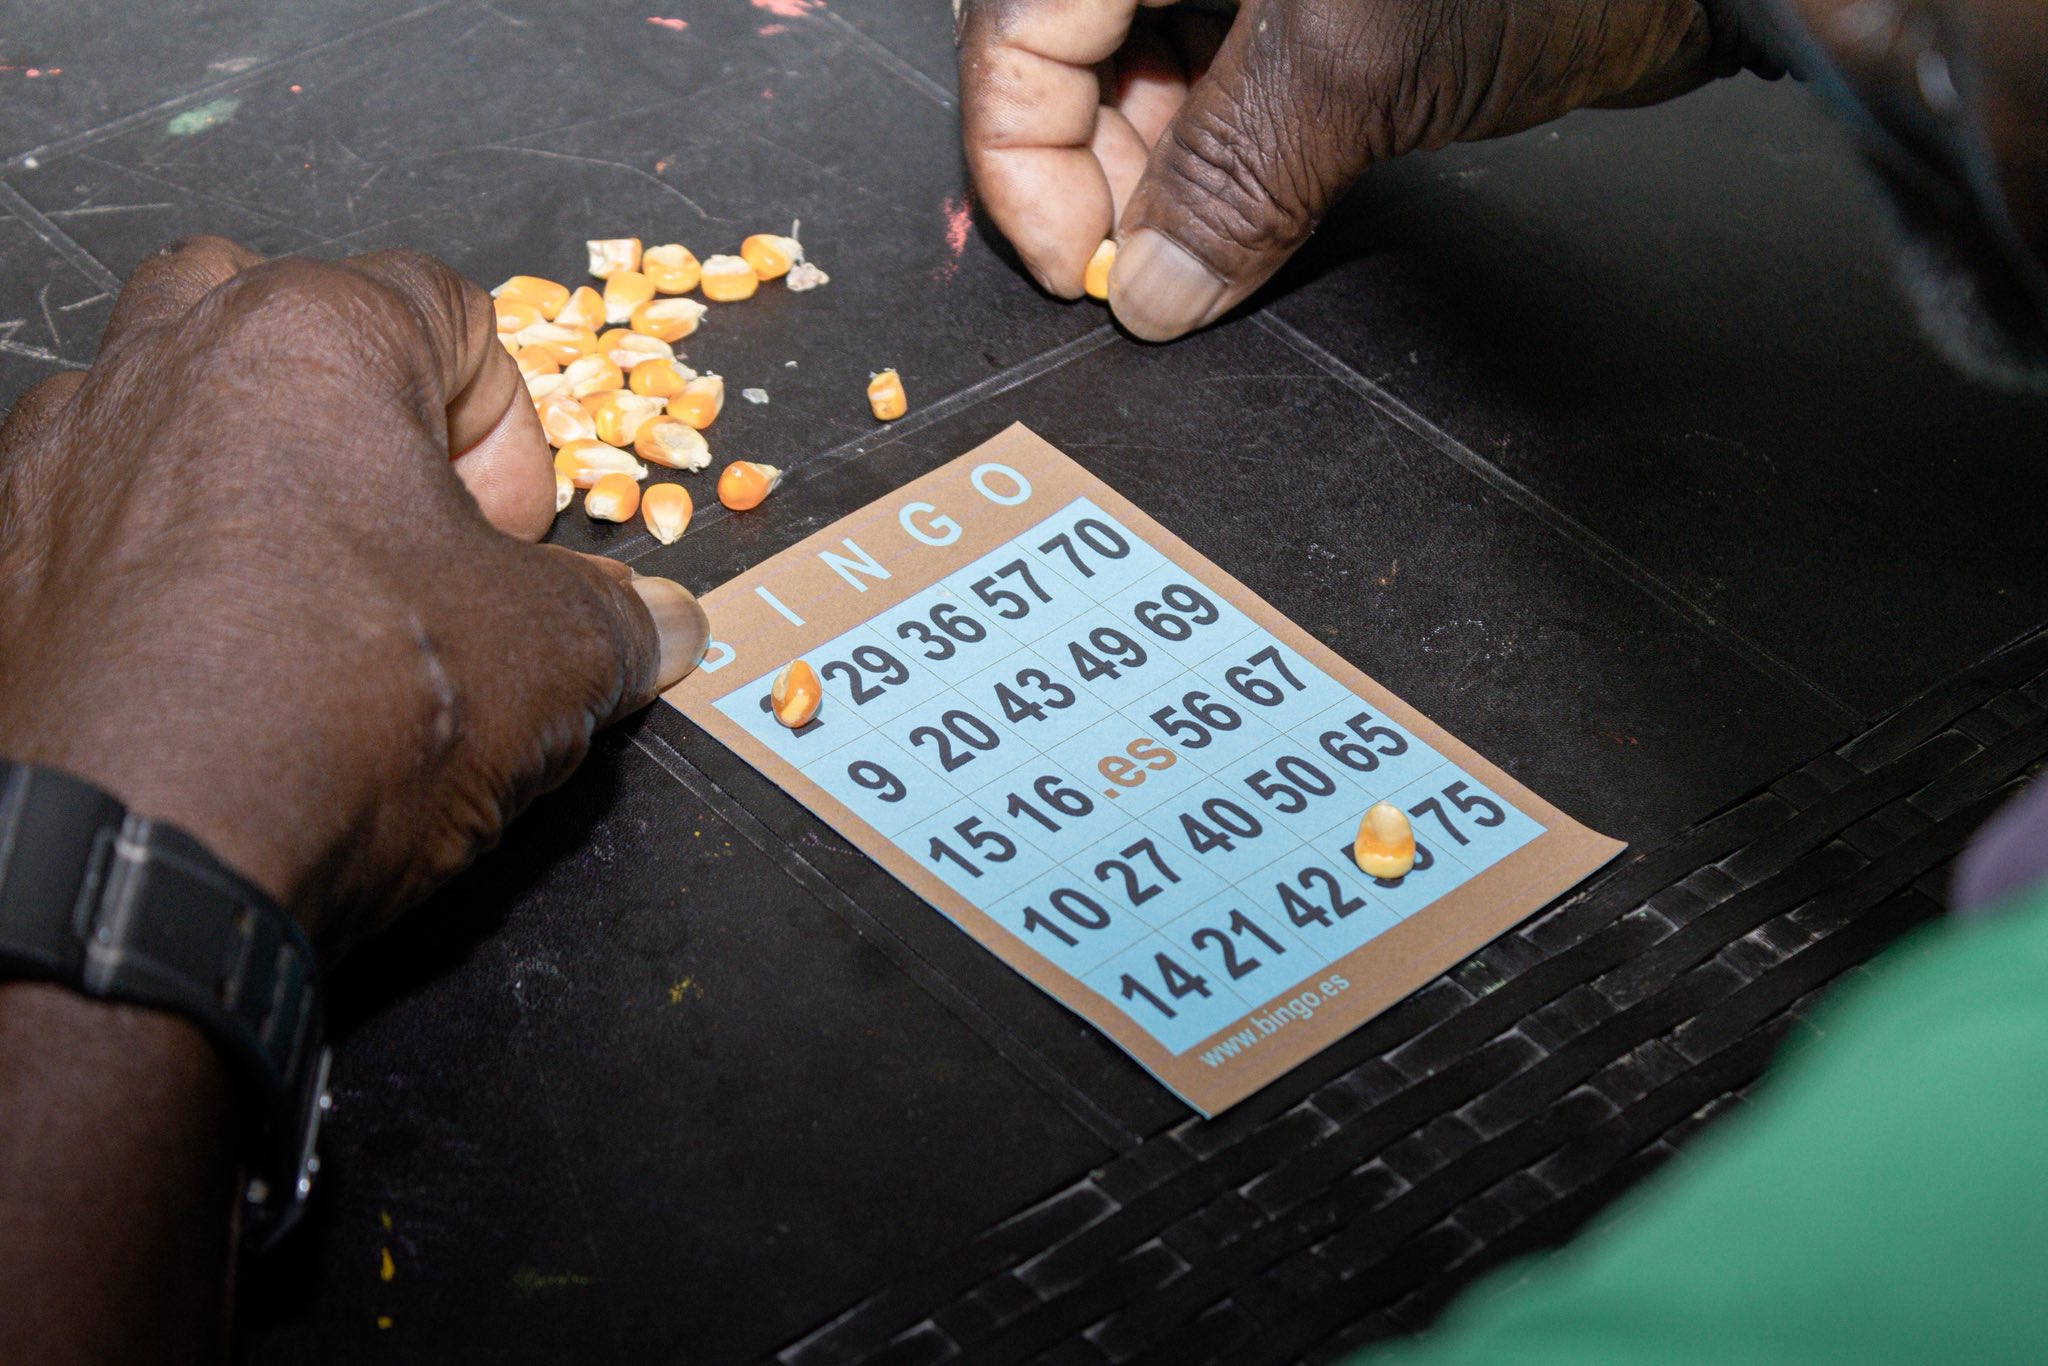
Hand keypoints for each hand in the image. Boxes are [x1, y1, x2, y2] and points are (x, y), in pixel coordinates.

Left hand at [0, 237, 708, 959]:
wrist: (145, 861)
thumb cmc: (348, 712)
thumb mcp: (554, 662)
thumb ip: (621, 618)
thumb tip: (662, 625)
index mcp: (312, 336)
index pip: (452, 311)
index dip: (513, 435)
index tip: (514, 544)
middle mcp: (167, 357)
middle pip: (291, 316)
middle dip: (364, 410)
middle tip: (407, 533)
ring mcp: (62, 451)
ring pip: (174, 397)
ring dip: (251, 467)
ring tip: (306, 592)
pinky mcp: (0, 552)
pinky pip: (94, 506)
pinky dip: (157, 552)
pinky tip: (210, 656)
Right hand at [959, 0, 1761, 339]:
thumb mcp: (1356, 68)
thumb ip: (1225, 184)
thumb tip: (1149, 292)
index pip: (1015, 21)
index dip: (1022, 157)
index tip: (1075, 270)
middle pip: (1062, 43)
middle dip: (1091, 168)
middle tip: (1142, 271)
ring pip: (1134, 63)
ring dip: (1152, 171)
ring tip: (1201, 247)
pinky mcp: (1300, 0)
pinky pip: (1212, 75)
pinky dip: (1214, 151)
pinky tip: (1242, 208)